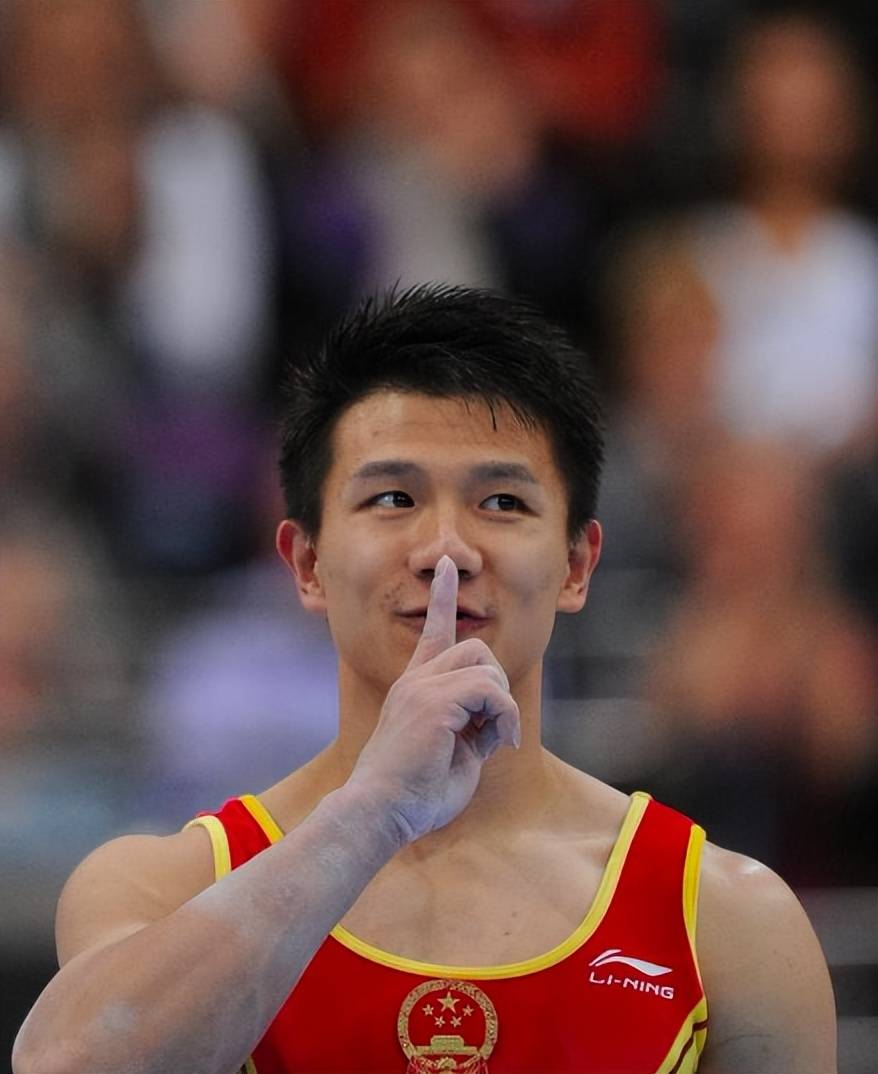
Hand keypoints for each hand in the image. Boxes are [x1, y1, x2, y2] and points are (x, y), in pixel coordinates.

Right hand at [347, 555, 519, 846]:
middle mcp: (416, 680)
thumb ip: (474, 728)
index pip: (433, 630)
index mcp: (416, 688)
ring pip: (484, 664)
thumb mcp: (455, 754)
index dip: (443, 595)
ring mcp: (422, 687)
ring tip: (493, 739)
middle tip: (492, 731)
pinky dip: (504, 715)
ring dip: (500, 702)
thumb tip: (500, 719)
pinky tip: (498, 742)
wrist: (380, 813)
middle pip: (475, 648)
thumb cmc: (415, 796)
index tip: (447, 565)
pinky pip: (490, 689)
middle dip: (495, 684)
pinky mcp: (434, 701)